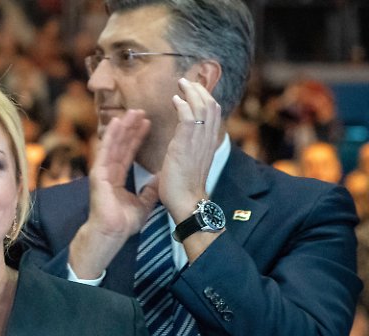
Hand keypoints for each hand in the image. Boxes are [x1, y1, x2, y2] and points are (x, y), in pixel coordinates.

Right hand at [68, 109, 157, 277]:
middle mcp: (109, 171)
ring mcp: (102, 171)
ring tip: (132, 112)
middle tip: (140, 111)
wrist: (112, 233)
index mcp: (118, 178)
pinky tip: (116, 123)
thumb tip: (159, 180)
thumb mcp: (144, 204)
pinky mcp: (98, 173)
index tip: (147, 124)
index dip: (138, 138)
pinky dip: (110, 136)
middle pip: (121, 144)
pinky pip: (105, 151)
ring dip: (122, 127)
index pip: (129, 153)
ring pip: (114, 144)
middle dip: (131, 128)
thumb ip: (150, 191)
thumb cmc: (124, 223)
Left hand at [159, 78, 222, 222]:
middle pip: (211, 105)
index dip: (205, 97)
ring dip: (191, 93)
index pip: (214, 113)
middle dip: (199, 89)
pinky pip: (189, 118)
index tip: (194, 89)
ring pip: (202, 108)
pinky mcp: (186, 145)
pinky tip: (175, 100)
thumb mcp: (191, 162)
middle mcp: (207, 139)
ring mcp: (198, 141)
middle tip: (186, 81)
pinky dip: (184, 106)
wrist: (186, 202)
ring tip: (181, 84)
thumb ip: (191, 148)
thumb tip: (183, 142)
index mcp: (209, 143)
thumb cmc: (185, 187)